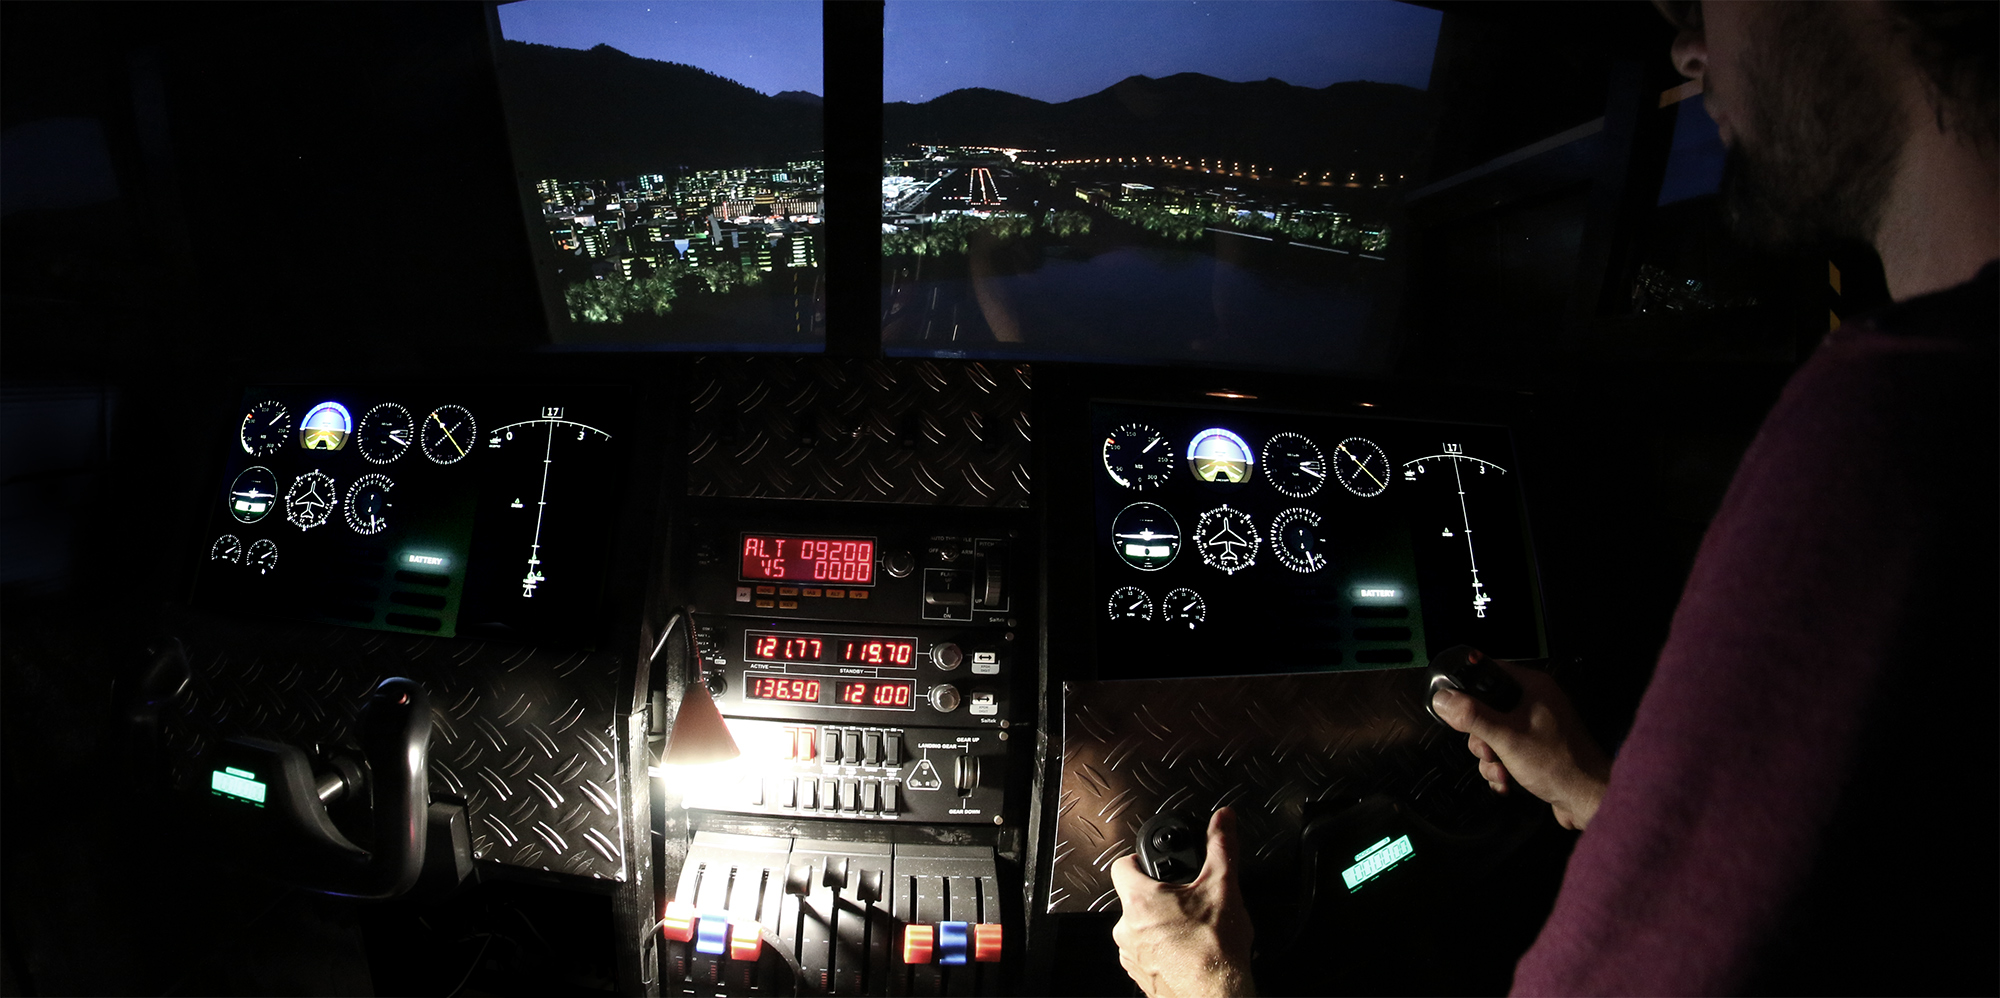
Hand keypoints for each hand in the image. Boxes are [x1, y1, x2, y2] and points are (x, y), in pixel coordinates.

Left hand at [1109, 808, 1256, 997]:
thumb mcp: (1224, 887)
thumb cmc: (1214, 951)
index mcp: (1140, 900)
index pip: (1121, 865)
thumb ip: (1221, 847)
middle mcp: (1127, 928)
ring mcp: (1131, 955)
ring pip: (1139, 928)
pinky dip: (1162, 950)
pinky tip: (1186, 950)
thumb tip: (1223, 820)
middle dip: (1158, 896)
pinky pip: (1145, 954)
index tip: (1152, 862)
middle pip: (1134, 898)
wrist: (1217, 996)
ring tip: (1189, 928)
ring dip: (1159, 925)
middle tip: (1184, 900)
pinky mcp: (1141, 977)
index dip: (1138, 860)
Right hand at [1431, 662, 1611, 830]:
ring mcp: (1537, 727)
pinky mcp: (1537, 750)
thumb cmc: (1560, 765)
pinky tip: (1508, 782)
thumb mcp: (1507, 737)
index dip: (1468, 688)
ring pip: (1493, 735)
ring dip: (1490, 758)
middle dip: (1480, 737)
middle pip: (1486, 709)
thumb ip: (1472, 716)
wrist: (1588, 800)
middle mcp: (1536, 703)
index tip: (1457, 708)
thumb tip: (1444, 699)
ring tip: (1503, 772)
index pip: (1488, 671)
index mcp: (1532, 688)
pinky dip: (1502, 768)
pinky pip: (1506, 752)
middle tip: (1490, 750)